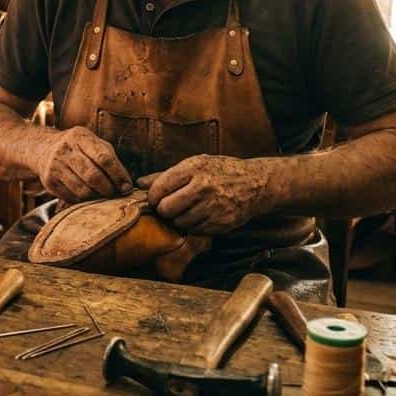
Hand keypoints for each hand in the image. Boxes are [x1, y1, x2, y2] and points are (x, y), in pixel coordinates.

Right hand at [38, 127, 132, 202]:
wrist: (44, 149)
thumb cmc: (77, 147)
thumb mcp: (92, 143)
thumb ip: (109, 158)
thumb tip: (126, 184)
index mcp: (80, 137)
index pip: (103, 158)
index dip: (118, 175)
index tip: (126, 187)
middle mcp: (65, 150)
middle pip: (93, 176)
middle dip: (109, 189)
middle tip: (116, 195)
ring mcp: (55, 166)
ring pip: (82, 190)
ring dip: (97, 197)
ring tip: (103, 196)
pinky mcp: (49, 182)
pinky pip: (72, 197)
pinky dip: (84, 201)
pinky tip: (89, 196)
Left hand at [140, 154, 269, 233]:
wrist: (255, 183)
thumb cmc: (221, 171)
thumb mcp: (195, 164)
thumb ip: (165, 175)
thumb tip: (140, 183)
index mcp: (194, 169)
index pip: (159, 189)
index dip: (153, 196)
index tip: (158, 197)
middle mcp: (203, 187)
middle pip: (166, 209)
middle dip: (164, 209)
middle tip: (170, 206)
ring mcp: (213, 207)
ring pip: (179, 222)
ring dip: (179, 219)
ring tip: (189, 209)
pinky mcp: (221, 223)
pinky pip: (195, 230)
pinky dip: (193, 226)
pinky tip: (201, 215)